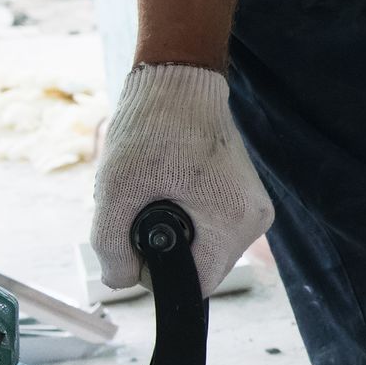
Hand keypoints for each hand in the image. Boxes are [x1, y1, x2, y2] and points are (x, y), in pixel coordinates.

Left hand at [91, 63, 273, 296]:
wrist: (178, 80)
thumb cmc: (151, 127)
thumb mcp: (116, 188)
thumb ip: (111, 245)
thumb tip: (120, 280)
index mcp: (233, 221)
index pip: (197, 285)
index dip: (160, 273)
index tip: (138, 237)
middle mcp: (254, 220)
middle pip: (202, 268)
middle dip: (166, 248)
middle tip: (144, 203)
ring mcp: (254, 208)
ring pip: (206, 249)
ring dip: (177, 233)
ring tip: (159, 190)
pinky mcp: (246, 198)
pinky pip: (213, 229)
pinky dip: (188, 218)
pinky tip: (174, 187)